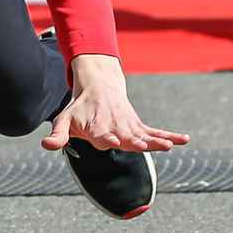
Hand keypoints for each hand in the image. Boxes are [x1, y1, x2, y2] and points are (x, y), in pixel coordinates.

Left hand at [45, 54, 188, 154]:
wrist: (98, 86)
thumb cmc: (79, 109)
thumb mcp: (64, 120)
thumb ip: (58, 135)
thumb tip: (46, 145)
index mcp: (96, 128)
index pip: (100, 135)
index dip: (105, 138)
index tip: (111, 141)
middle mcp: (115, 127)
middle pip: (125, 137)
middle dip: (133, 142)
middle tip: (142, 146)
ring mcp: (128, 127)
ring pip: (144, 135)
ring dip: (156, 141)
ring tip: (169, 146)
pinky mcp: (138, 126)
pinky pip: (156, 132)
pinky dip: (170, 136)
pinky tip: (185, 140)